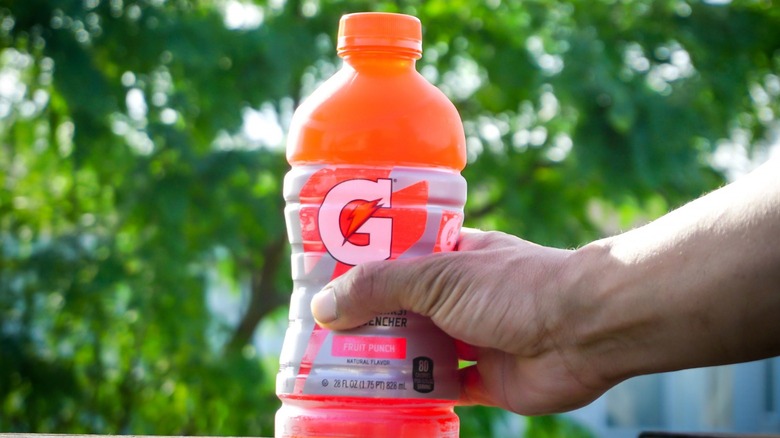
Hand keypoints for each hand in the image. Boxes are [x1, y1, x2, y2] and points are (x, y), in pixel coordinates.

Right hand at [310, 229, 611, 414]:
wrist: (582, 330)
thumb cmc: (515, 287)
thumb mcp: (438, 276)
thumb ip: (381, 287)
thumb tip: (324, 305)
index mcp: (451, 259)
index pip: (396, 261)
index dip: (361, 271)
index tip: (323, 284)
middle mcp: (459, 297)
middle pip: (401, 310)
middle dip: (366, 322)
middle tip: (321, 335)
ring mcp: (472, 338)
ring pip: (417, 351)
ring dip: (386, 360)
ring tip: (339, 369)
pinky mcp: (485, 379)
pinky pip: (442, 389)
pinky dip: (417, 394)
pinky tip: (383, 399)